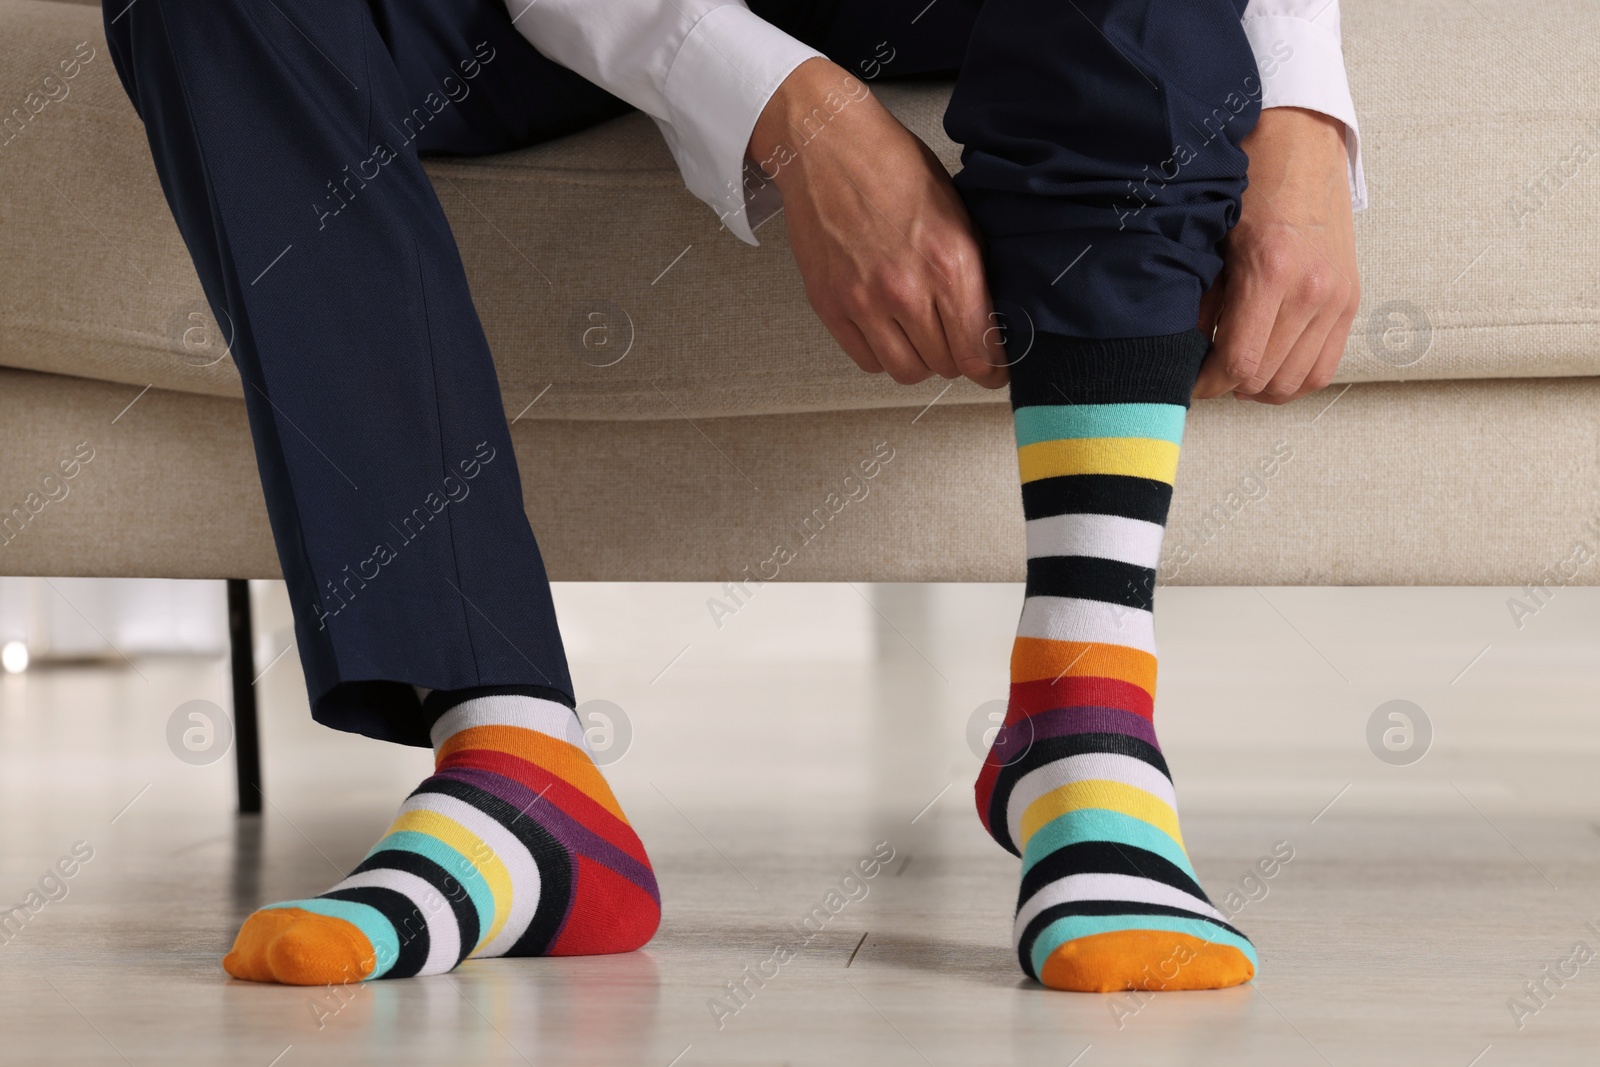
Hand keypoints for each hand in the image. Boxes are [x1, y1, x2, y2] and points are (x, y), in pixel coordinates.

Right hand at [749, 59, 1005, 387]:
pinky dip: (881, 353)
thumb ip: (973, 269)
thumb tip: (989, 318)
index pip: (979, 350)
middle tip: (954, 340)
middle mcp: (906, 289)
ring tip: (919, 335)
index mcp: (949, 262)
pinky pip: (865, 359)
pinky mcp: (830, 305)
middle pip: (945, 365)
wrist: (827, 146)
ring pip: (905, 371)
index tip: (993, 369)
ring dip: (919, 360)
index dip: (991, 368)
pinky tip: (886, 328)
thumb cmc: (892, 167)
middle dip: (956, 358)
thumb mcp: (957, 211)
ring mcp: (863, 301)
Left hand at [1194, 107, 1359, 402]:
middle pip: (1267, 379)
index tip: (1185, 382)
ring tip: (1233, 370)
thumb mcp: (1210, 237)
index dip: (1206, 384)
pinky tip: (1266, 362)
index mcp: (1272, 271)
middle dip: (1228, 385)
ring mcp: (1338, 296)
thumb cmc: (1248, 181)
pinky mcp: (1351, 298)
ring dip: (1261, 386)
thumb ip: (1198, 300)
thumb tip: (1180, 353)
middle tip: (1203, 373)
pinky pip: (1326, 365)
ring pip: (1297, 382)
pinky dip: (1294, 376)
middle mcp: (1313, 289)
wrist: (1301, 138)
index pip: (1239, 363)